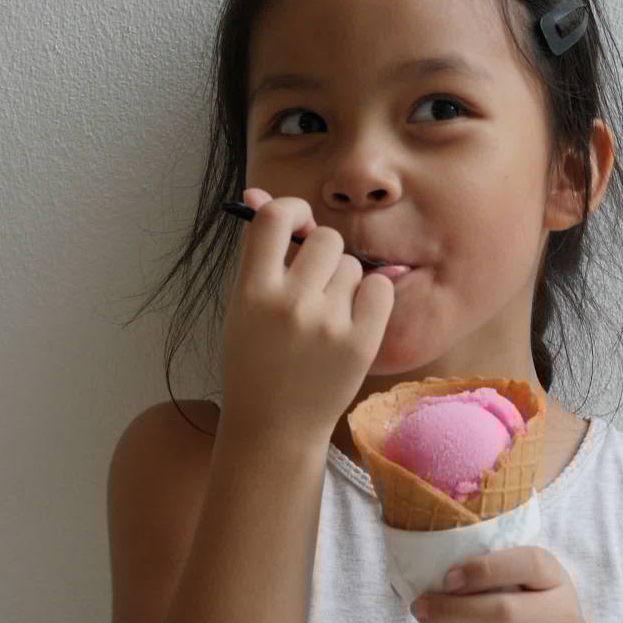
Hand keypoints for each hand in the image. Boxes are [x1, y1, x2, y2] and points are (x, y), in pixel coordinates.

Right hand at [218, 188, 393, 446]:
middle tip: (314, 281)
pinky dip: (370, 297)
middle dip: (324, 252)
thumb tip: (260, 194)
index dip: (290, 209)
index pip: (274, 219)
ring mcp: (328, 325)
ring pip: (354, 265)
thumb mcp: (243, 306)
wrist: (274, 428)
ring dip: (345, 279)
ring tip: (326, 314)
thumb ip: (258, 252)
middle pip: (326, 239)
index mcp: (252, 292)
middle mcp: (290, 305)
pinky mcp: (360, 342)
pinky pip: (380, 288)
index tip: (297, 223)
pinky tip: (353, 318)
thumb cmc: (256, 361)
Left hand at [409, 545, 612, 622]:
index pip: (528, 563)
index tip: (448, 579)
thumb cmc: (536, 621)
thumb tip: (433, 585)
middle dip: (452, 611)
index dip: (485, 569)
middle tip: (419, 610)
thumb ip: (497, 581)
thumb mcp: (532, 591)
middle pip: (504, 611)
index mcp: (556, 580)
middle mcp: (563, 616)